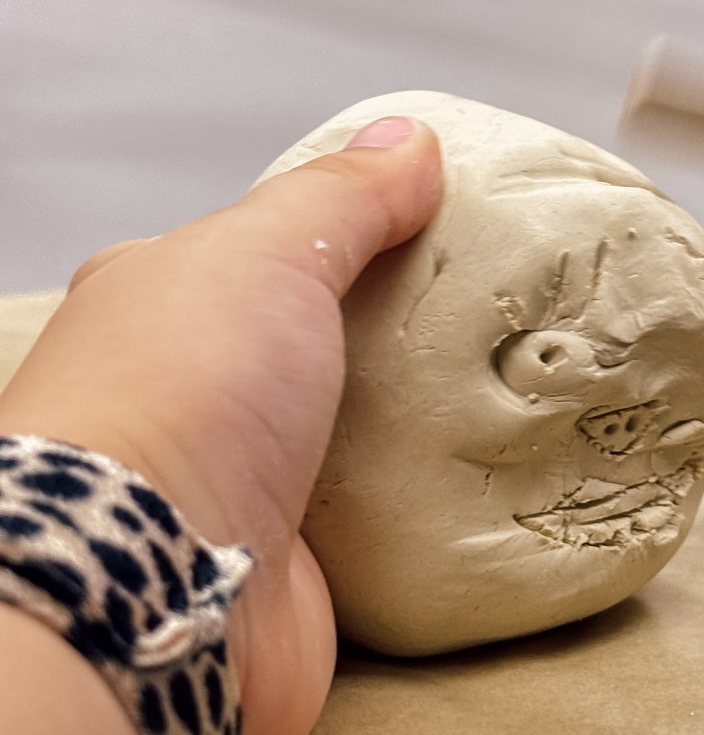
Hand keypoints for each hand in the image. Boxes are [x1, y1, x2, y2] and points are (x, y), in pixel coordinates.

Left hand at [0, 116, 442, 734]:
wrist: (155, 594)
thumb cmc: (181, 398)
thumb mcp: (265, 251)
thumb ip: (342, 197)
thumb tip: (410, 141)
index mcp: (159, 308)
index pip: (262, 256)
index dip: (345, 239)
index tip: (442, 234)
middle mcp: (190, 401)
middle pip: (320, 354)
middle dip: (403, 345)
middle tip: (498, 325)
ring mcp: (239, 492)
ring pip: (356, 448)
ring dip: (424, 440)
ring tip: (517, 403)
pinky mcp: (295, 578)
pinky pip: (381, 540)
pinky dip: (430, 523)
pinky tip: (494, 494)